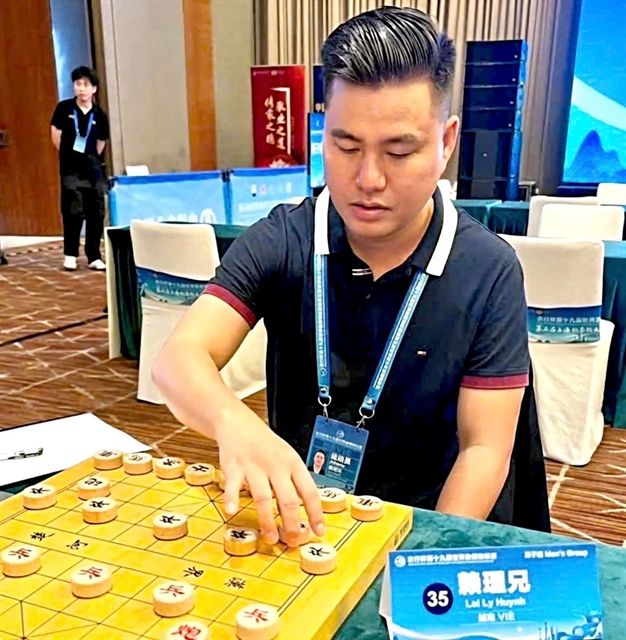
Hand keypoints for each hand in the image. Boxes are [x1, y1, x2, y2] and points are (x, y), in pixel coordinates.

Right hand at [217, 419, 324, 546]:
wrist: (240, 424)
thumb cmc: (267, 446)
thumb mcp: (287, 458)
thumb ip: (295, 482)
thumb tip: (308, 512)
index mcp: (293, 463)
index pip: (309, 491)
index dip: (315, 513)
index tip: (319, 532)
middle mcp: (276, 465)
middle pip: (288, 499)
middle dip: (292, 524)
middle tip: (293, 542)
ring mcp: (254, 466)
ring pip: (263, 497)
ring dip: (267, 521)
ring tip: (271, 538)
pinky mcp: (233, 467)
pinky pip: (233, 486)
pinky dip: (232, 499)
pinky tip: (232, 511)